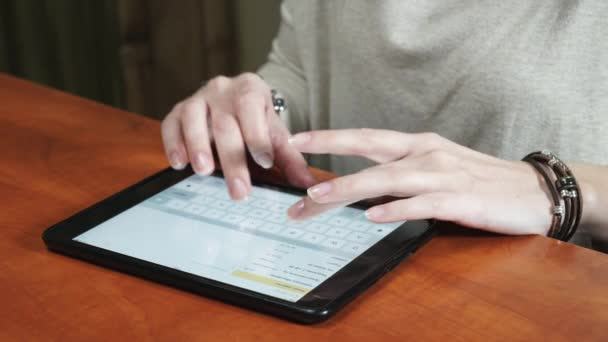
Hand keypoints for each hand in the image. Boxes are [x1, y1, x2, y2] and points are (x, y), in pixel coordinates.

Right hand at [161, 73, 314, 199]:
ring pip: (193, 118)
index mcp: (251, 90)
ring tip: (204, 171)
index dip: (257, 136)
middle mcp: (222, 89)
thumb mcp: (275, 134)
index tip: (265, 162)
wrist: (238, 101)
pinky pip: (170, 124)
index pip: (252, 109)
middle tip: (238, 190)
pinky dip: (173, 143)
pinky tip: (179, 164)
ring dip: (197, 145)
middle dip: (232, 159)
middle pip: (225, 123)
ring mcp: (198, 98)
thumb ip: (290, 158)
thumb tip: (307, 185)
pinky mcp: (178, 110)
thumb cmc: (256, 121)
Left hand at [287, 129, 553, 235]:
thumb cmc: (480, 180)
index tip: (298, 139)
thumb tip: (363, 186)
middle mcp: (425, 154)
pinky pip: (422, 205)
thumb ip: (402, 172)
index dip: (331, 137)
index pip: (366, 137)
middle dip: (329, 157)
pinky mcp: (460, 200)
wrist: (531, 191)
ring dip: (352, 187)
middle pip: (370, 152)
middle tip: (295, 172)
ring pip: (389, 178)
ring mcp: (443, 176)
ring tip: (321, 197)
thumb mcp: (436, 166)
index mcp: (418, 145)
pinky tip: (374, 216)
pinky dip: (397, 209)